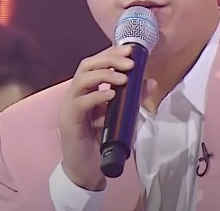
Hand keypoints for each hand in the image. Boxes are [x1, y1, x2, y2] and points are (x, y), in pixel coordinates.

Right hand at [57, 44, 156, 190]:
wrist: (87, 170)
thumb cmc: (102, 142)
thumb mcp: (123, 117)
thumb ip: (133, 98)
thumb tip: (150, 81)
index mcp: (86, 89)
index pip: (95, 63)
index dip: (111, 53)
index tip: (131, 50)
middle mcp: (75, 93)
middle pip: (87, 65)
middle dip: (109, 59)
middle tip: (130, 62)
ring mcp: (69, 106)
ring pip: (81, 79)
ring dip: (104, 74)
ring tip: (124, 78)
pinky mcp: (69, 120)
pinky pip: (80, 102)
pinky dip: (97, 96)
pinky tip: (112, 95)